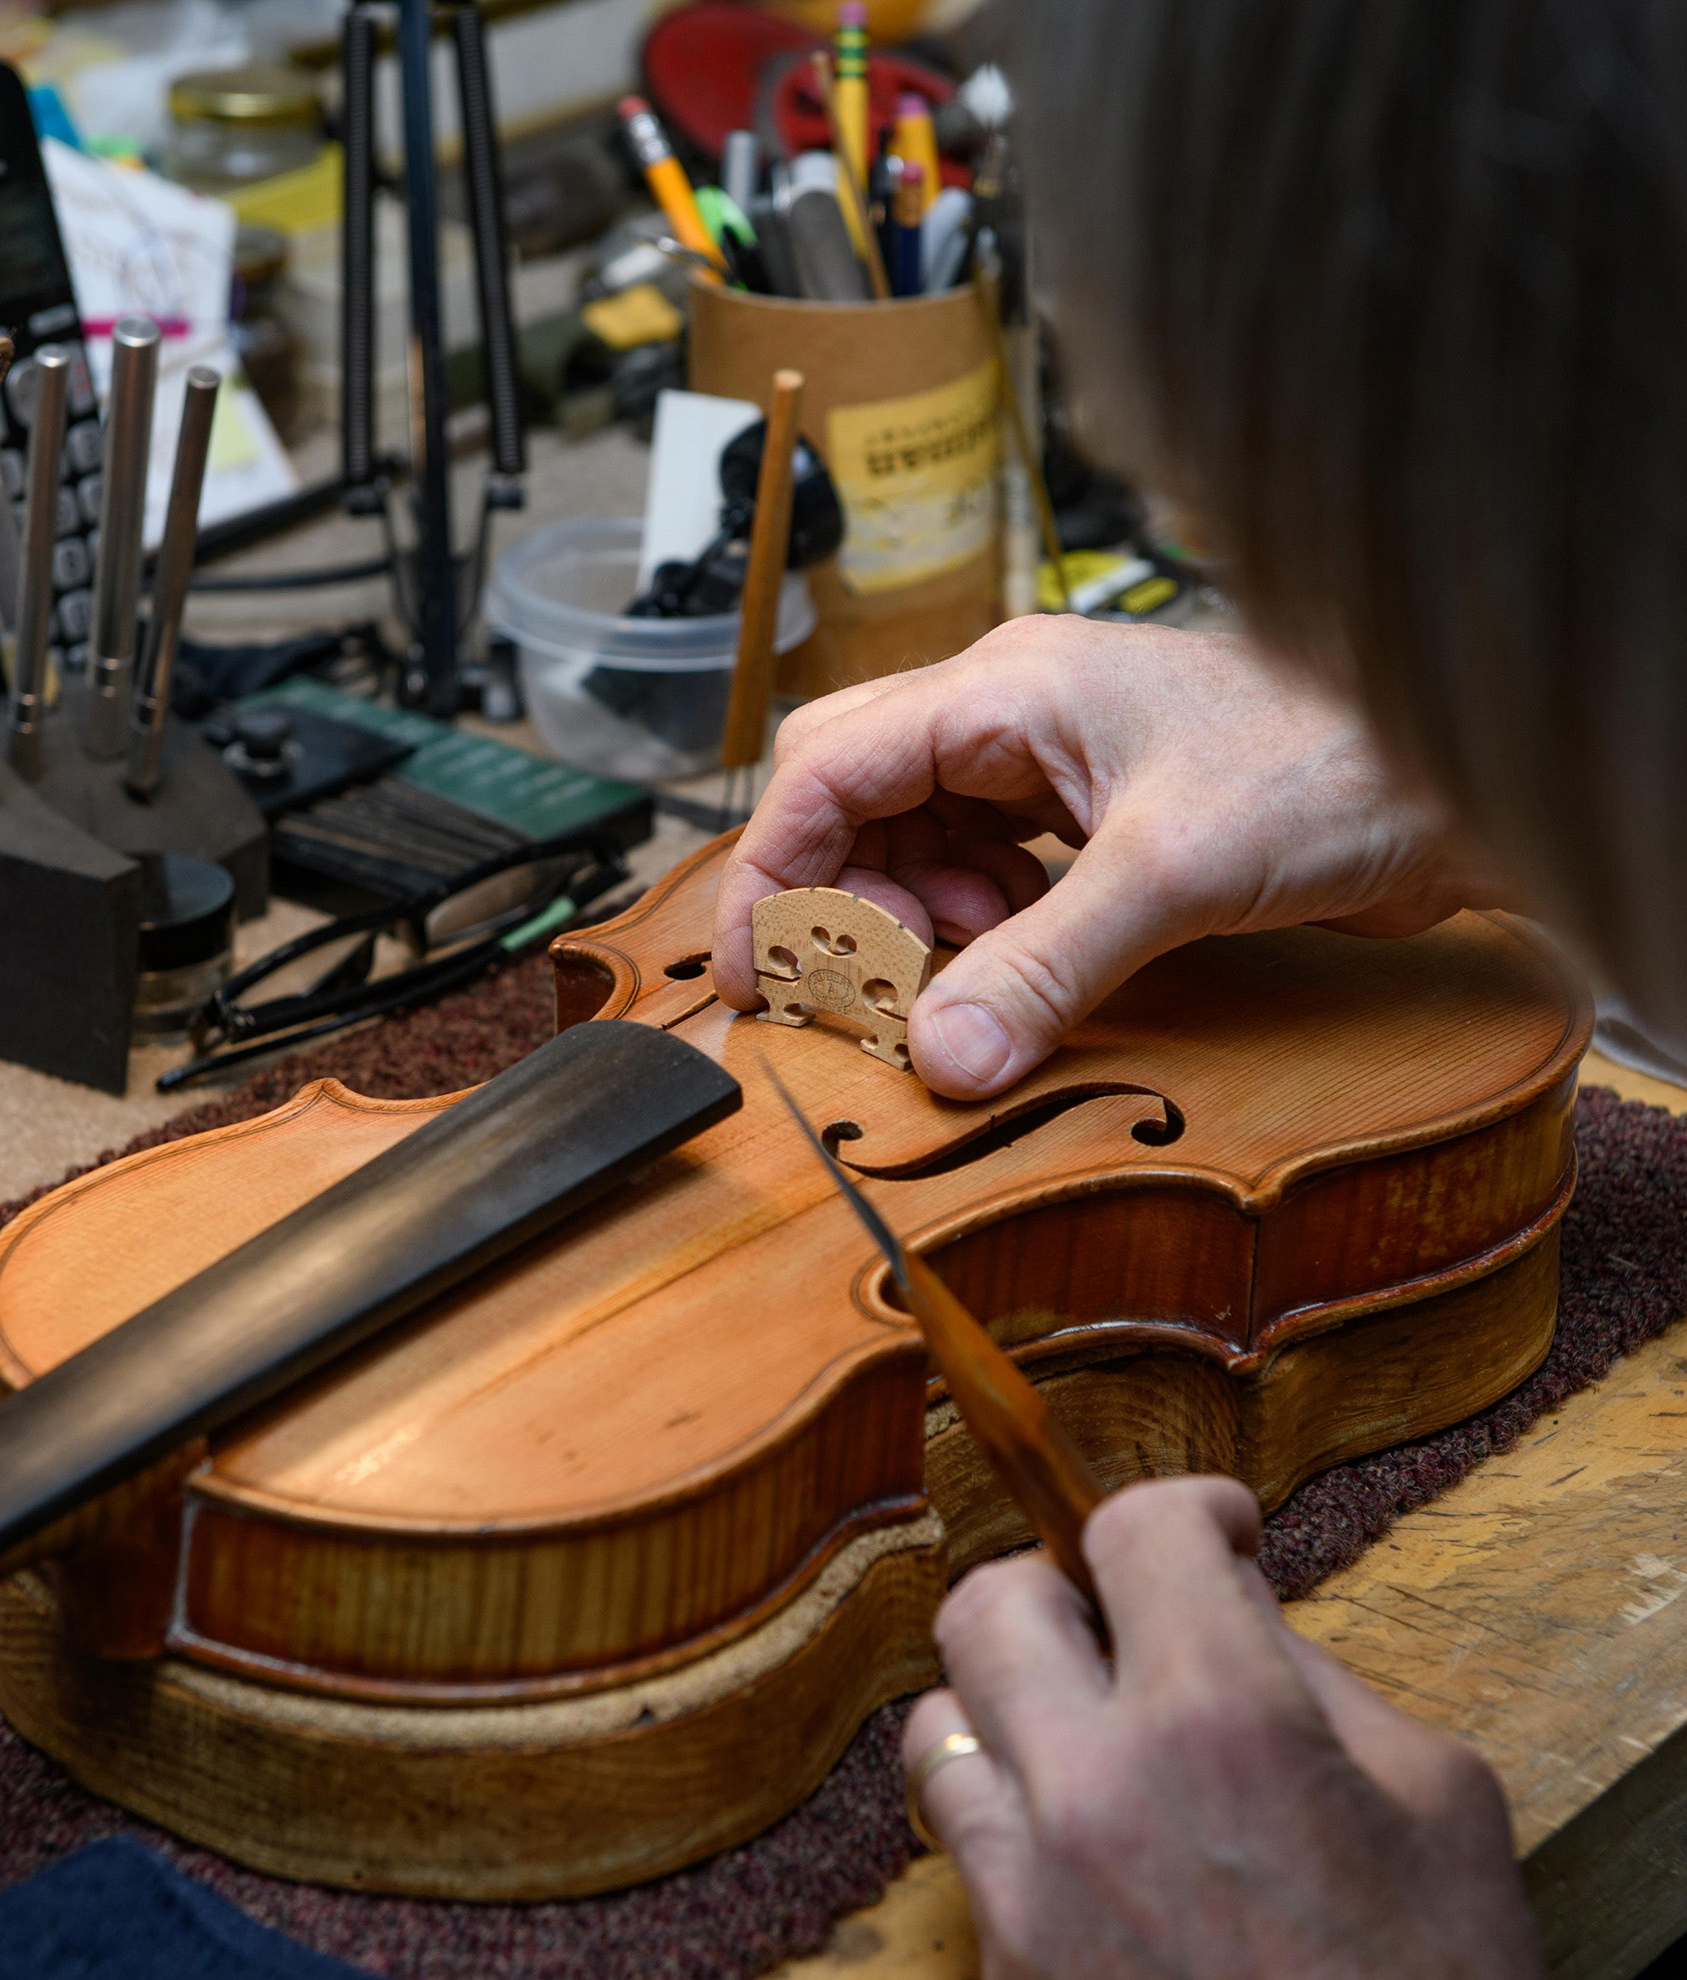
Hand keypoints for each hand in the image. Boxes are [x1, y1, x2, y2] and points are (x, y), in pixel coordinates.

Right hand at [712, 618, 1513, 1099]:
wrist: (1454, 774)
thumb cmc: (1333, 766)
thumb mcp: (1168, 872)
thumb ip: (1043, 964)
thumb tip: (942, 1058)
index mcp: (1005, 689)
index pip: (830, 769)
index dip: (773, 872)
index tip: (758, 970)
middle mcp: (1014, 714)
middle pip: (854, 795)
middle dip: (835, 895)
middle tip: (855, 984)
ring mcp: (1053, 762)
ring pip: (914, 835)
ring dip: (906, 916)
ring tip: (947, 972)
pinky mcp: (1094, 814)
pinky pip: (982, 866)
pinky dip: (968, 923)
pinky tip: (1004, 958)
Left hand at [902, 1478, 1543, 1979]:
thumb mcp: (1439, 1806)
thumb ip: (1320, 1678)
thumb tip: (1232, 1602)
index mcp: (1220, 1722)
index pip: (1134, 1530)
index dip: (1185, 1507)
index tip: (1217, 1530)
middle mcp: (1095, 1790)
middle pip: (988, 1604)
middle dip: (1064, 1587)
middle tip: (1128, 1621)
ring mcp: (1030, 1892)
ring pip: (941, 1723)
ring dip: (1013, 1705)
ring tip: (1090, 1734)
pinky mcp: (1003, 1976)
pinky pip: (963, 1847)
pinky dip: (1010, 1818)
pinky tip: (1088, 1847)